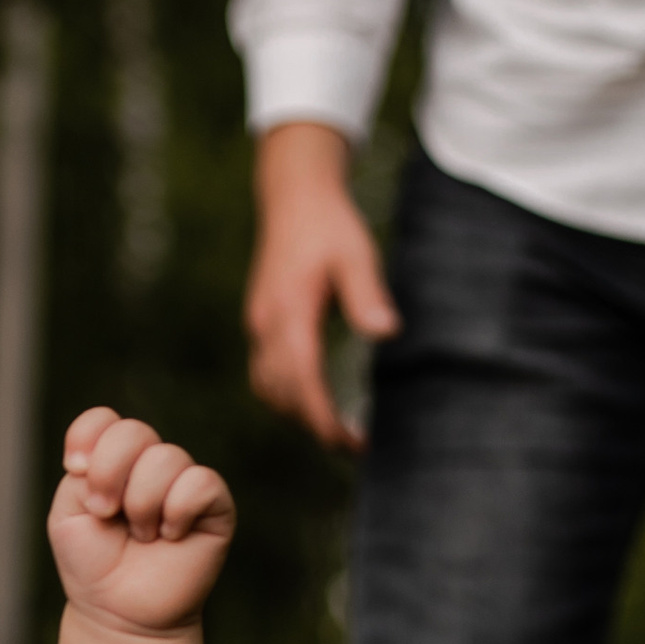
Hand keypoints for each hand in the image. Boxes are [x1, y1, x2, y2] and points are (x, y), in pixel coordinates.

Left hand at [48, 409, 235, 636]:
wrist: (120, 614)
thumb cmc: (93, 566)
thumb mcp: (67, 514)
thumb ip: (83, 472)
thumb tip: (115, 453)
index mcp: (113, 461)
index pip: (104, 419)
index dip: (86, 436)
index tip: (75, 470)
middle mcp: (150, 465)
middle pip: (133, 431)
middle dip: (108, 474)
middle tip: (105, 514)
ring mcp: (184, 482)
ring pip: (165, 458)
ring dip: (141, 504)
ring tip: (141, 535)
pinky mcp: (215, 506)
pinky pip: (200, 483)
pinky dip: (177, 512)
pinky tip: (171, 537)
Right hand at [245, 119, 400, 447]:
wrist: (293, 197)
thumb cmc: (330, 225)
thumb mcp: (357, 254)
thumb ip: (367, 295)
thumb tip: (385, 333)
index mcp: (290, 312)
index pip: (301, 378)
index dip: (320, 417)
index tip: (345, 442)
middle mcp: (267, 324)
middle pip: (282, 392)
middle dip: (312, 425)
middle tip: (352, 447)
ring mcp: (259, 324)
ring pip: (268, 386)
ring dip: (296, 414)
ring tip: (334, 431)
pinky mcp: (261, 321)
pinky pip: (265, 372)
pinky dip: (285, 395)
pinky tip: (311, 399)